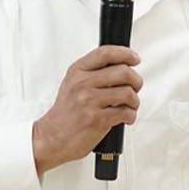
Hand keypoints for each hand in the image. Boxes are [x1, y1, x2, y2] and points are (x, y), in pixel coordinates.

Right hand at [30, 47, 141, 176]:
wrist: (52, 137)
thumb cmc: (66, 113)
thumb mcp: (73, 84)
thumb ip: (93, 73)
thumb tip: (123, 67)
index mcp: (77, 71)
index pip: (105, 53)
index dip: (125, 53)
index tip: (135, 58)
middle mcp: (82, 83)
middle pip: (123, 72)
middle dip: (136, 81)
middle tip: (135, 88)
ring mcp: (89, 101)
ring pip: (127, 93)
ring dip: (134, 101)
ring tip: (130, 106)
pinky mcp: (96, 119)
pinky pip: (125, 112)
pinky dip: (131, 116)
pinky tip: (126, 117)